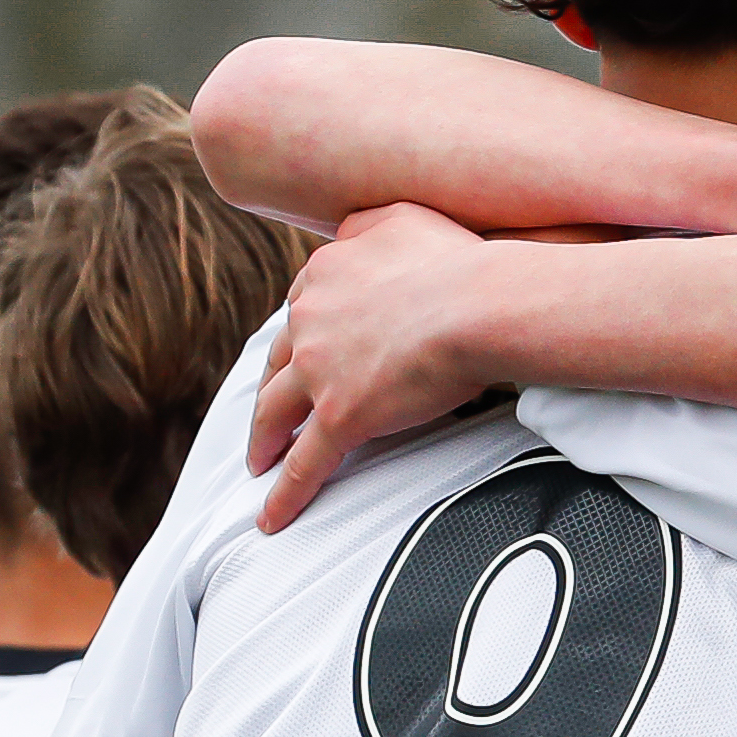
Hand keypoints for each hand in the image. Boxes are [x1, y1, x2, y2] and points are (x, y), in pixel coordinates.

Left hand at [247, 204, 505, 530]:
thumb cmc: (457, 260)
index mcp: (324, 274)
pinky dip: (284, 494)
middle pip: (278, 360)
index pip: (302, 306)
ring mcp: (319, 371)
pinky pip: (304, 464)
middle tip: (267, 412)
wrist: (476, 305)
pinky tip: (270, 519)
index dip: (302, 332)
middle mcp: (310, 319)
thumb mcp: (404, 216)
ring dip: (264, 439)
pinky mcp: (339, 415)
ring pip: (276, 411)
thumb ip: (364, 222)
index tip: (301, 351)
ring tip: (259, 461)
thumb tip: (345, 230)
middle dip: (270, 387)